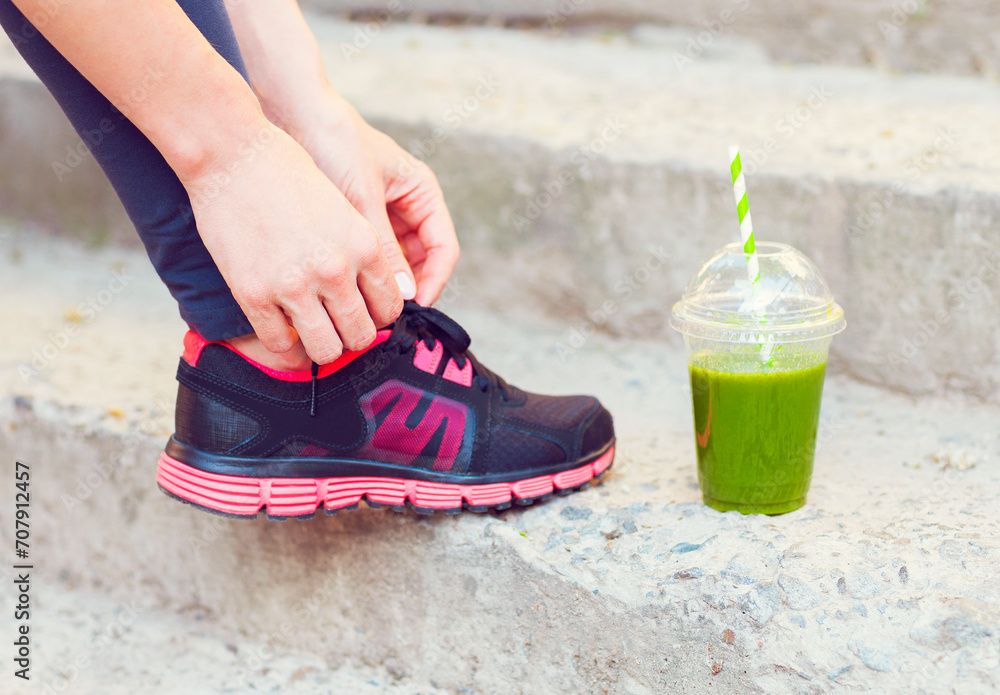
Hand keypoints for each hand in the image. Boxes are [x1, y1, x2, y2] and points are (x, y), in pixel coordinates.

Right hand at [181, 119, 402, 363]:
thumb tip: (368, 301)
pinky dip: (284, 343)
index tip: (363, 312)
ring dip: (322, 347)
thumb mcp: (345, 209)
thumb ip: (361, 255)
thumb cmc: (288, 175)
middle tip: (337, 325)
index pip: (390, 308)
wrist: (233, 155)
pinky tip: (281, 327)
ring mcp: (294, 286)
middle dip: (352, 335)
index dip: (377, 315)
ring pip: (326, 350)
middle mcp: (335, 270)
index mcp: (364, 246)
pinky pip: (280, 345)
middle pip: (362, 335)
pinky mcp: (254, 295)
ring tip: (312, 332)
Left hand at [274, 89, 459, 306]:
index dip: (434, 280)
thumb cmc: (334, 142)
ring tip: (365, 303)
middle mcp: (407, 204)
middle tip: (387, 312)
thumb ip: (384, 248)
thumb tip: (404, 294)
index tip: (414, 305)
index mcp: (422, 192)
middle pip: (422, 260)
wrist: (293, 111)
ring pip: (395, 261)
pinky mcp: (357, 220)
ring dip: (384, 282)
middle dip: (409, 286)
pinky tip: (347, 287)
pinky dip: (362, 272)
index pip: (443, 247)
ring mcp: (383, 213)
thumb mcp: (363, 198)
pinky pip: (368, 255)